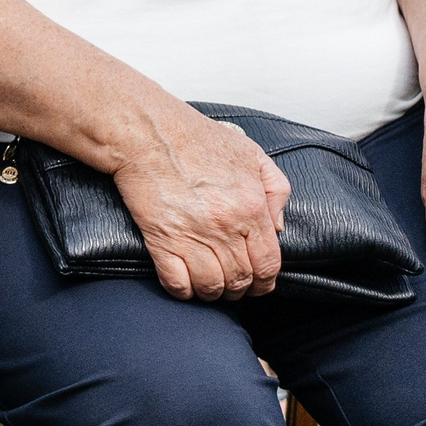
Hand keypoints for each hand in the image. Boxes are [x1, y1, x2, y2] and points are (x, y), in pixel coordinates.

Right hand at [109, 104, 290, 300]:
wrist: (147, 133)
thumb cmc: (194, 138)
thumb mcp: (251, 154)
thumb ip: (276, 191)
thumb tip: (278, 227)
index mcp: (251, 207)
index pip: (269, 263)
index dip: (265, 282)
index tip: (258, 284)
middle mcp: (225, 227)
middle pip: (241, 279)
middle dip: (239, 290)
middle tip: (232, 287)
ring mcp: (192, 235)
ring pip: (211, 286)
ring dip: (211, 293)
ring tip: (208, 287)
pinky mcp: (161, 239)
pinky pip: (176, 281)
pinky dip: (182, 291)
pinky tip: (184, 285)